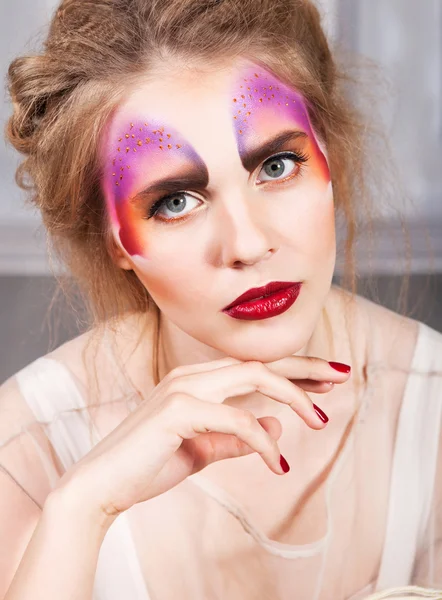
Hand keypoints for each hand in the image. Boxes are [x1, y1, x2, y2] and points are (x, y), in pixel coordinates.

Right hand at [55, 355, 349, 523]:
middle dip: (304, 368)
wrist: (102, 484)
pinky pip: (236, 420)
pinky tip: (279, 465)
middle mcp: (192, 375)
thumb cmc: (149, 464)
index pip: (254, 367)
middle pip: (261, 362)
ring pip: (254, 377)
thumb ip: (236, 439)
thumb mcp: (202, 451)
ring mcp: (184, 388)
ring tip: (322, 419)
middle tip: (340, 375)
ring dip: (294, 397)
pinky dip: (263, 442)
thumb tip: (275, 429)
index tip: (326, 379)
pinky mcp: (178, 410)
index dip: (293, 370)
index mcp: (197, 381)